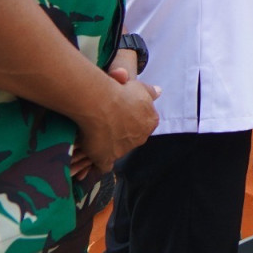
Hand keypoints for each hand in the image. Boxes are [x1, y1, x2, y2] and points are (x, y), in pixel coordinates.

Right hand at [71, 56, 141, 177]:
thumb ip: (150, 92)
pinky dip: (99, 161)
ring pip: (118, 150)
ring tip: (96, 135)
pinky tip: (93, 154)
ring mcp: (124, 150)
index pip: (143, 125)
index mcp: (150, 122)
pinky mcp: (107, 158)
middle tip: (108, 125)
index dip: (130, 121)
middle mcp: (140, 138)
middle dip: (122, 134)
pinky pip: (105, 165)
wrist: (100, 103)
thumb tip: (159, 91)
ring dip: (109, 145)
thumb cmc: (121, 93)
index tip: (120, 116)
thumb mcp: (140, 88)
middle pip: (132, 138)